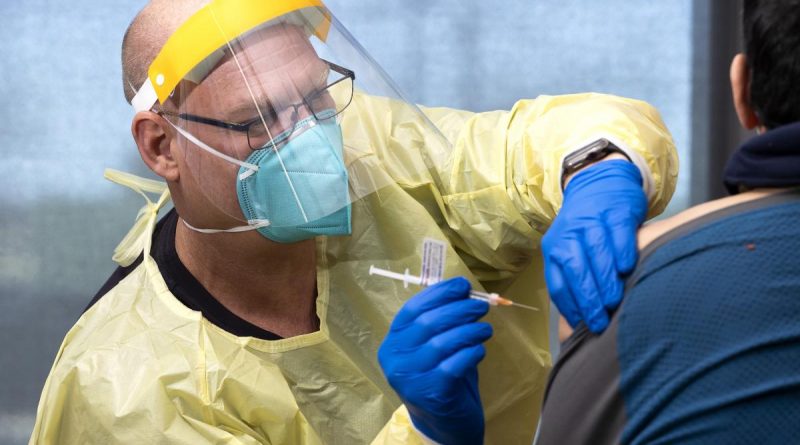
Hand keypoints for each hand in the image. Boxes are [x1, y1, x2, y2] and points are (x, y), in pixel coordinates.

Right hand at [378, 277, 492, 444]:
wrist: (443, 424)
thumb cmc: (439, 377)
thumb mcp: (433, 347)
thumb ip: (442, 322)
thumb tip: (464, 290)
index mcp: (393, 342)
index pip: (413, 309)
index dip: (439, 294)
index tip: (462, 285)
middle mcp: (395, 359)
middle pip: (428, 323)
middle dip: (459, 309)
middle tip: (481, 306)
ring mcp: (410, 378)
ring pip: (443, 343)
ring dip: (470, 330)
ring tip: (486, 329)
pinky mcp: (430, 393)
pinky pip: (454, 365)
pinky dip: (471, 352)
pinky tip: (479, 350)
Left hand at [542, 160, 646, 332]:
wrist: (600, 182)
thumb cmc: (587, 228)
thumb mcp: (570, 247)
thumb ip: (572, 276)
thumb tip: (577, 320)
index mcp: (555, 247)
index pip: (558, 281)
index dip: (569, 305)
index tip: (582, 324)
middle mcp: (570, 233)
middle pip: (575, 269)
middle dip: (587, 298)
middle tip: (600, 321)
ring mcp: (593, 220)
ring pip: (596, 253)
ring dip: (604, 280)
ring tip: (614, 301)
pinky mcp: (616, 211)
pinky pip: (618, 233)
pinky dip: (623, 251)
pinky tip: (628, 268)